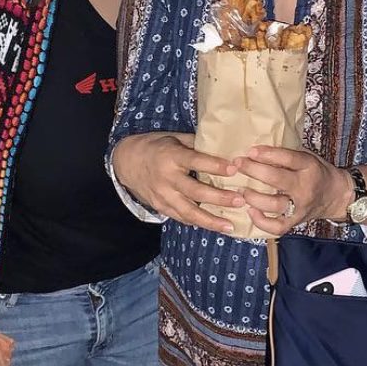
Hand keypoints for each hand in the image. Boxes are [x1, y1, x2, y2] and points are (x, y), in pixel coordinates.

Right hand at [113, 133, 243, 233]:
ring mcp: (163, 196)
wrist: (126, 162)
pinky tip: (215, 227)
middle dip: (219, 198)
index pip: (195, 161)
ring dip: (211, 220)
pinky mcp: (161, 207)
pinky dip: (198, 223)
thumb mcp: (173, 138)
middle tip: (240, 200)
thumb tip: (225, 147)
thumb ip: (196, 144)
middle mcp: (167, 178)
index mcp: (171, 156)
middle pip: (195, 191)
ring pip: (189, 212)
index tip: (234, 169)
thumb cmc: (156, 146)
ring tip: (230, 226)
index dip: (214, 166)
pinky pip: (181, 218)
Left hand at [234, 146, 352, 236]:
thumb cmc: (317, 172)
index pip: (288, 158)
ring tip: (241, 189)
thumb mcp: (307, 157)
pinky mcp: (296, 221)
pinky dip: (261, 221)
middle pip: (276, 179)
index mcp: (309, 167)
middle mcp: (305, 188)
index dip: (267, 154)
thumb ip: (287, 155)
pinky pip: (277, 226)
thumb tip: (256, 150)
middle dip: (253, 170)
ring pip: (274, 204)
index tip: (250, 151)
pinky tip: (250, 211)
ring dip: (253, 197)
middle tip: (238, 164)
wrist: (336, 196)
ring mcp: (300, 207)